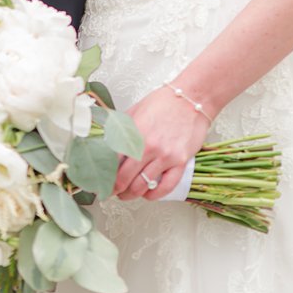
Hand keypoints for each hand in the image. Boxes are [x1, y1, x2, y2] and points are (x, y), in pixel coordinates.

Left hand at [113, 86, 212, 201]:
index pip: (110, 163)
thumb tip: (103, 145)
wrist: (193, 97)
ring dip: (130, 195)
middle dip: (113, 190)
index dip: (102, 175)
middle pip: (123, 179)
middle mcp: (148, 147)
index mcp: (134, 134)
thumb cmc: (164, 102)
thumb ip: (120, 130)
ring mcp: (166, 156)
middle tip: (110, 192)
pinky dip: (154, 195)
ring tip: (126, 194)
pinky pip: (166, 187)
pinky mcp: (181, 162)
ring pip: (142, 186)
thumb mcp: (135, 111)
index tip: (99, 182)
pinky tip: (147, 194)